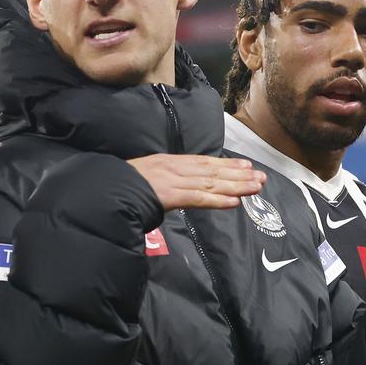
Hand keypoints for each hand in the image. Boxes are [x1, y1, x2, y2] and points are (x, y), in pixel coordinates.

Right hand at [127, 154, 264, 210]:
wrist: (104, 187)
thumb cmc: (119, 183)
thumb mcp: (143, 175)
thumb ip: (160, 181)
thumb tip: (170, 189)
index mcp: (168, 162)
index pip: (203, 162)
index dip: (226, 164)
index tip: (245, 165)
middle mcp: (175, 168)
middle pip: (213, 171)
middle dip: (239, 175)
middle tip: (261, 177)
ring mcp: (173, 181)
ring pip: (212, 184)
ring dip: (236, 186)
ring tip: (257, 187)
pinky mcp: (170, 195)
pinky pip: (199, 199)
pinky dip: (218, 201)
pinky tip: (235, 202)